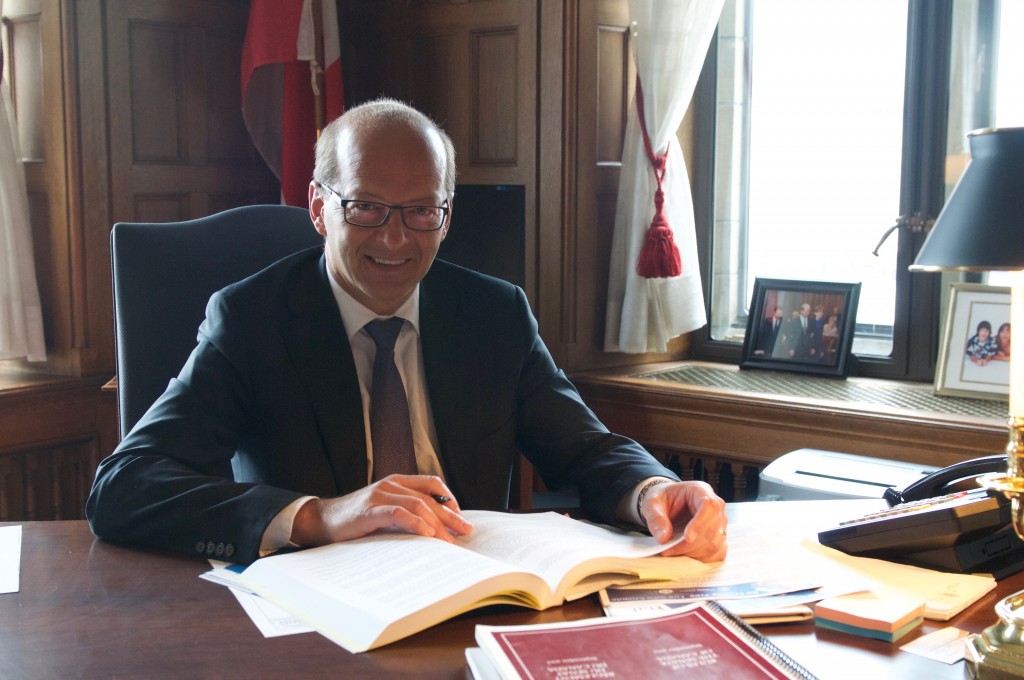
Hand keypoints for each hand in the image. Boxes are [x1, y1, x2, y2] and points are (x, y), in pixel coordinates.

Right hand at [289, 475, 472, 546]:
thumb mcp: (385, 510)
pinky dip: (416, 523)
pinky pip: (398, 513)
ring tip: (449, 541)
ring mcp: (380, 495)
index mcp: (397, 482)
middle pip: (429, 498)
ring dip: (437, 524)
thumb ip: (405, 513)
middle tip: (466, 532)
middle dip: (450, 516)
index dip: (449, 499)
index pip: (432, 484)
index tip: (461, 518)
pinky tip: (427, 535)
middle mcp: (391, 485)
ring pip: (418, 505)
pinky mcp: (370, 510)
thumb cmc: (356, 519)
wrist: (322, 520)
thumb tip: (436, 530)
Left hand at [640, 480, 726, 561]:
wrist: (668, 504)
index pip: (709, 507)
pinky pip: (717, 553)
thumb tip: (663, 538)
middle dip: (690, 544)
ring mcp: (720, 524)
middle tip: (667, 549)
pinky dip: (701, 559)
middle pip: (713, 529)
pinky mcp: (718, 538)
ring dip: (694, 553)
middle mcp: (715, 507)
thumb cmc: (663, 500)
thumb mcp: (652, 503)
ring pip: (715, 544)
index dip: (700, 524)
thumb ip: (656, 518)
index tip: (686, 537)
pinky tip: (685, 555)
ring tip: (672, 551)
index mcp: (701, 491)